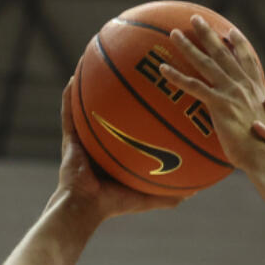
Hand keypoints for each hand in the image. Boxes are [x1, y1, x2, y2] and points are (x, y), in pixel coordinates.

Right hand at [55, 75, 185, 220]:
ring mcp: (85, 134)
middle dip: (121, 84)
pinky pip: (68, 110)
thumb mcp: (147, 196)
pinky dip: (69, 94)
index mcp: (119, 147)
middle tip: (134, 64)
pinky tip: (74, 74)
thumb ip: (169, 193)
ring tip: (99, 56)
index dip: (145, 105)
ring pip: (89, 101)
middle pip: (114, 105)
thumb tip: (196, 190)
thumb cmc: (113, 205)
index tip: (160, 88)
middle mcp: (103, 136)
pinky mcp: (70, 136)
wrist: (84, 209)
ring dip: (93, 80)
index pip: (134, 121)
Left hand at [159, 16, 264, 171]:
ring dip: (188, 46)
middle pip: (223, 53)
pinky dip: (177, 76)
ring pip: (206, 63)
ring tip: (174, 33)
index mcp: (256, 90)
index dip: (239, 44)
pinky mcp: (220, 104)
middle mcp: (244, 86)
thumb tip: (250, 128)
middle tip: (196, 19)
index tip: (230, 32)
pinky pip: (193, 86)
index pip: (248, 60)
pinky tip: (163, 68)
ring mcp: (232, 93)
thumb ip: (254, 121)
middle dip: (209, 34)